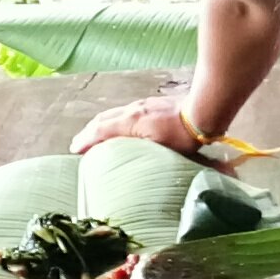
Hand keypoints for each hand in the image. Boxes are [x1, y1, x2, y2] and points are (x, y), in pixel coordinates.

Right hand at [70, 94, 202, 155]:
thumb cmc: (185, 134)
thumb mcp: (164, 151)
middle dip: (88, 132)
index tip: (76, 149)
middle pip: (103, 119)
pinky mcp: (151, 104)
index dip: (86, 140)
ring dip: (101, 125)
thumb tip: (140, 174)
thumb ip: (148, 158)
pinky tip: (120, 127)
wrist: (203, 109)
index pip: (101, 129)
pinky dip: (114, 120)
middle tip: (79, 144)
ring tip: (95, 136)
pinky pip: (124, 111)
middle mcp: (132, 110)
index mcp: (131, 122)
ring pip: (113, 114)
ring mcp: (142, 104)